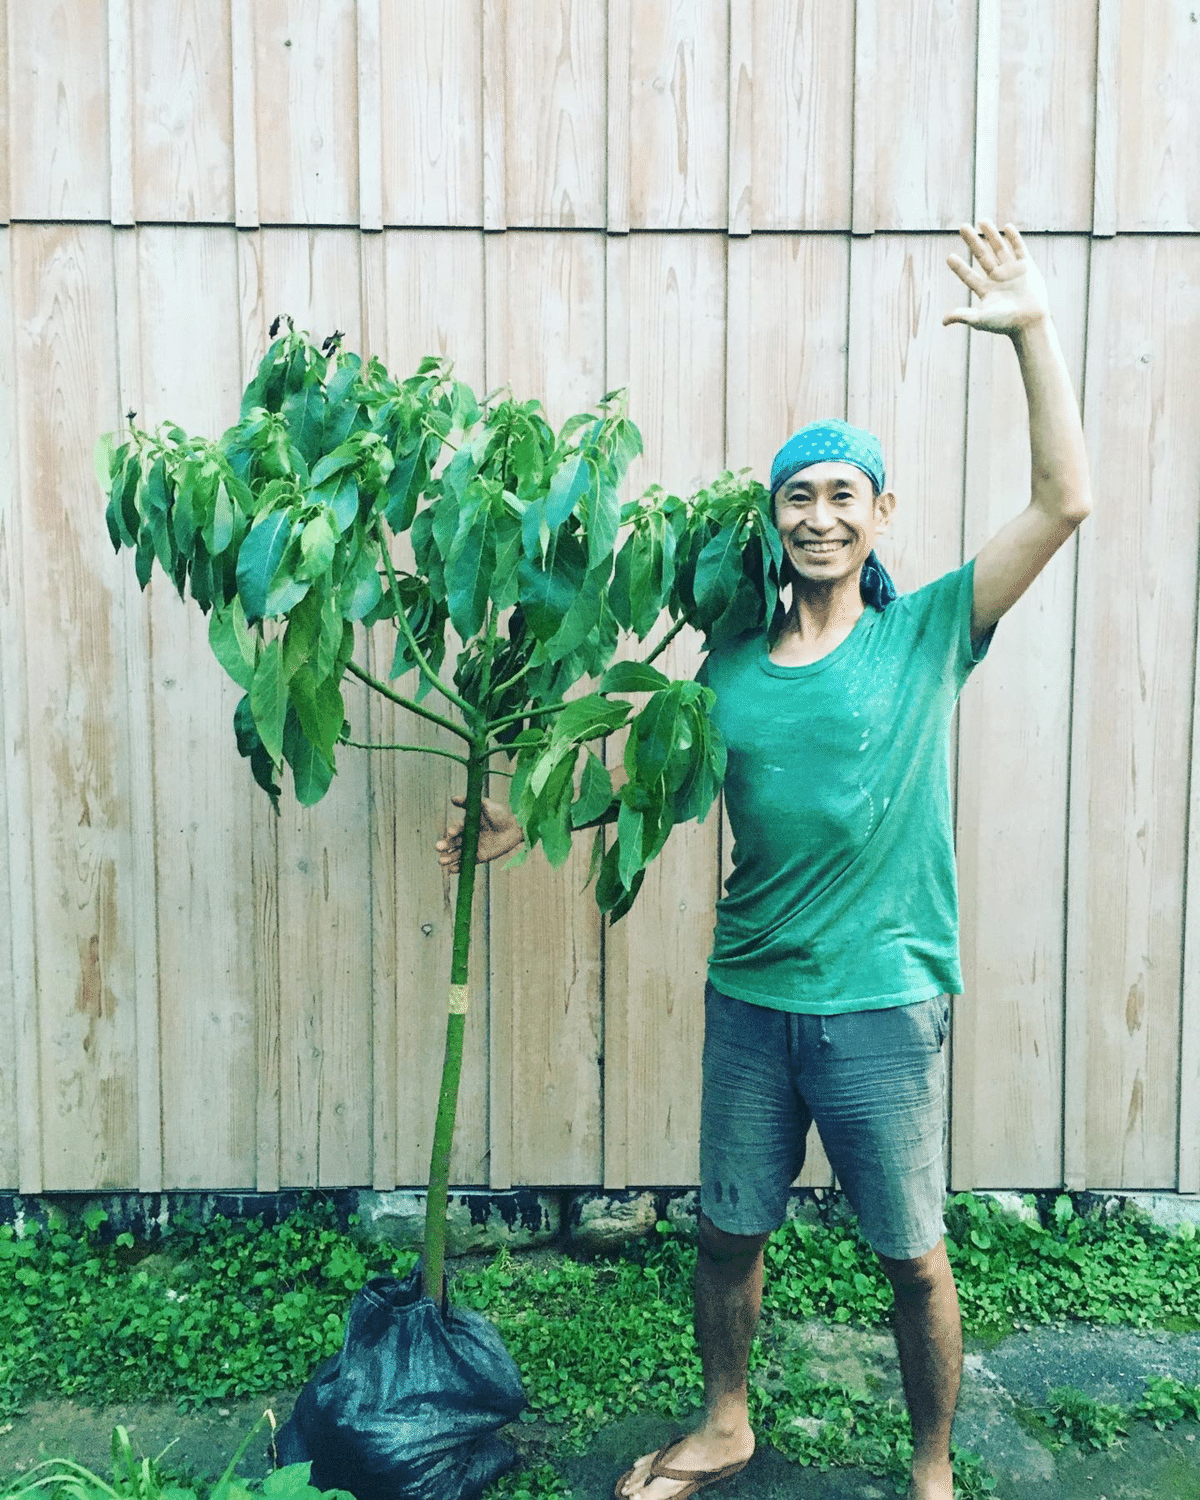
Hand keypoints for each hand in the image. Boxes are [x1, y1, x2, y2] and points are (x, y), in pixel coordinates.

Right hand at [435, 794, 522, 872]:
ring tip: (441, 861)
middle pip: (454, 842)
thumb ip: (470, 803)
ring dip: (449, 858)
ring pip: (457, 853)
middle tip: (438, 848)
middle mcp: (467, 836)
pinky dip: (459, 867)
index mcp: (467, 824)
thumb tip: (453, 798)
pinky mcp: (479, 857)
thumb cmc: (501, 814)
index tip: (450, 832)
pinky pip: (467, 863)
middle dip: (446, 845)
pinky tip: (452, 870)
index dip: (453, 830)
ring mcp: (472, 848)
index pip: (457, 828)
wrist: (516, 828)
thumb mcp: (486, 806)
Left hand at [944, 221, 1050, 336]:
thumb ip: (962, 316)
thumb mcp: (980, 319)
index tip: (949, 257)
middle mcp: (997, 279)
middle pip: (982, 256)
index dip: (959, 267)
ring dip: (990, 235)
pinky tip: (1006, 227)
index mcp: (986, 290)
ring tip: (982, 221)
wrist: (1030, 321)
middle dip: (972, 242)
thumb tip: (943, 321)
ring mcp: (1012, 272)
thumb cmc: (1005, 323)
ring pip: (999, 249)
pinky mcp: (1027, 267)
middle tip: (962, 227)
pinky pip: (1020, 249)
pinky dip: (1014, 238)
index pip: (968, 276)